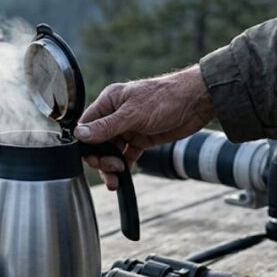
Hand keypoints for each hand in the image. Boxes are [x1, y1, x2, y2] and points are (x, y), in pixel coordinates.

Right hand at [75, 65, 214, 189]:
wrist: (197, 103)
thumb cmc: (165, 99)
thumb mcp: (132, 114)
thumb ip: (106, 126)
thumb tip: (79, 135)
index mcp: (109, 102)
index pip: (87, 125)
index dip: (86, 144)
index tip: (94, 159)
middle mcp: (115, 115)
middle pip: (97, 142)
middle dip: (100, 159)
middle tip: (112, 168)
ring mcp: (128, 128)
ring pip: (111, 152)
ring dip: (111, 166)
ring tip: (116, 178)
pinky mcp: (141, 139)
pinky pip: (126, 155)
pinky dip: (124, 166)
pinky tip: (124, 176)